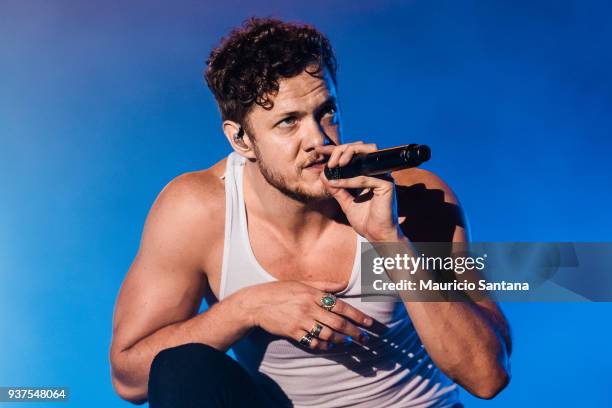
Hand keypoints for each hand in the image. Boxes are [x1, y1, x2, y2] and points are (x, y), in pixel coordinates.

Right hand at [241, 280, 373, 350]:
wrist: (256, 303)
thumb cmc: (280, 290)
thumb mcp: (301, 283)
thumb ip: (325, 285)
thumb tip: (344, 284)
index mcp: (313, 294)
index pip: (341, 306)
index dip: (357, 315)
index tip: (369, 323)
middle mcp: (309, 307)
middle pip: (337, 322)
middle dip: (354, 331)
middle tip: (365, 339)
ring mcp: (301, 321)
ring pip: (327, 334)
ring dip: (341, 340)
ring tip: (350, 342)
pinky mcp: (293, 332)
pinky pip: (313, 341)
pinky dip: (324, 344)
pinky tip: (330, 345)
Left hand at [316, 142, 403, 241]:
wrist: (377, 235)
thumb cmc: (365, 220)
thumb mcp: (345, 201)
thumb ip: (336, 188)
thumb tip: (323, 174)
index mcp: (369, 173)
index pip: (352, 155)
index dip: (336, 150)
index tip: (319, 151)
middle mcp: (378, 172)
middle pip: (361, 148)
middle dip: (342, 149)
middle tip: (329, 160)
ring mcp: (384, 177)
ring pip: (366, 156)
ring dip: (347, 157)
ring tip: (334, 165)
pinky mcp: (387, 186)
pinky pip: (366, 178)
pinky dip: (350, 180)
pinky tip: (338, 182)